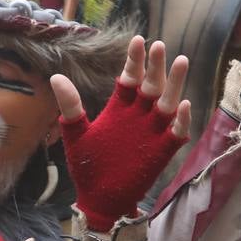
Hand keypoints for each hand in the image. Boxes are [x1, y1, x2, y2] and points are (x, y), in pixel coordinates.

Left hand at [54, 37, 190, 231]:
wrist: (99, 200)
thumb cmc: (88, 167)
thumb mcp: (76, 135)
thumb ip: (70, 106)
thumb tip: (56, 76)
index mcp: (119, 109)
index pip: (130, 78)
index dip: (135, 61)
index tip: (139, 40)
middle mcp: (139, 117)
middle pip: (151, 86)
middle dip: (155, 66)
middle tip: (158, 46)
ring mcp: (152, 133)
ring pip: (168, 103)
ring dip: (175, 84)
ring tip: (181, 61)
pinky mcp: (161, 151)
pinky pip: (176, 133)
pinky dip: (182, 120)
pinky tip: (184, 106)